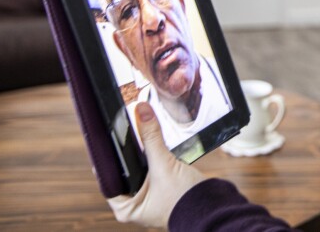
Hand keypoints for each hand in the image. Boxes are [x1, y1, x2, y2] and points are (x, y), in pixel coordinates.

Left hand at [107, 102, 205, 227]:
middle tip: (126, 128)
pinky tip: (153, 147)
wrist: (212, 208)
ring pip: (138, 168)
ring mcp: (148, 197)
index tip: (109, 133)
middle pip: (124, 169)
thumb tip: (142, 111)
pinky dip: (153, 158)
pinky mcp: (160, 189)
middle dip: (128, 151)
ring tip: (140, 135)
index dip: (109, 155)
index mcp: (126, 208)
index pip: (108, 176)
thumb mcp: (164, 166)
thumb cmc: (185, 200)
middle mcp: (134, 204)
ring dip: (142, 153)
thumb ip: (151, 138)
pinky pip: (151, 169)